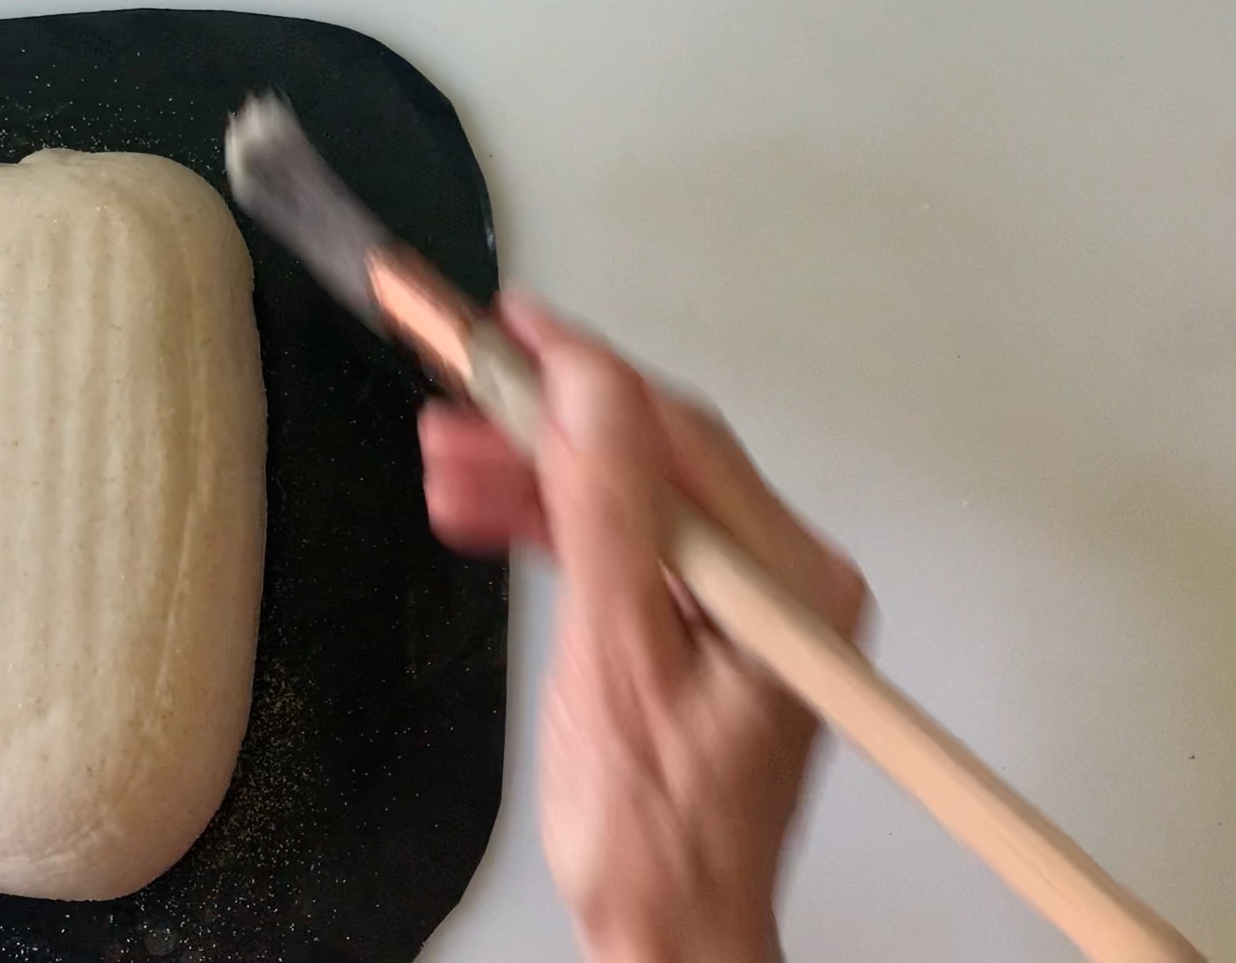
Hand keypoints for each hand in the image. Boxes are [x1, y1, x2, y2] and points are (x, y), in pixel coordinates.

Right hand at [419, 296, 866, 962]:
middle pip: (653, 458)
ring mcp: (744, 600)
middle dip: (544, 427)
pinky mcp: (704, 622)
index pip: (679, 438)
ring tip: (448, 463)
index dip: (584, 377)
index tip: (509, 332)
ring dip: (536, 475)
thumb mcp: (616, 660)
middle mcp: (781, 579)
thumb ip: (606, 516)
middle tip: (457, 392)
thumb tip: (592, 393)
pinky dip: (555, 525)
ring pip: (629, 497)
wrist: (666, 932)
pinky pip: (626, 544)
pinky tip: (488, 511)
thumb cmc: (657, 837)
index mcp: (787, 582)